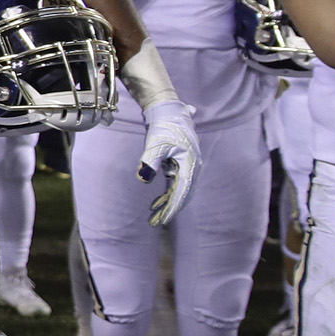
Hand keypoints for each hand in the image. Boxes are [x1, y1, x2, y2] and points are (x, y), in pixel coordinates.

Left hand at [136, 98, 198, 225]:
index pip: (182, 191)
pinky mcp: (179, 166)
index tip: (164, 220)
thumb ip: (150, 161)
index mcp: (190, 164)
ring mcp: (186, 167)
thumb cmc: (163, 127)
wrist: (168, 112)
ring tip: (153, 218)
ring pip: (177, 191)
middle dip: (169, 210)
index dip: (173, 207)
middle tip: (155, 223)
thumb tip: (143, 179)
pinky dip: (165, 195)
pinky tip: (155, 204)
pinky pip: (174, 185)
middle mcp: (191, 168)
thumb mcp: (156, 144)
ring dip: (166, 204)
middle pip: (181, 194)